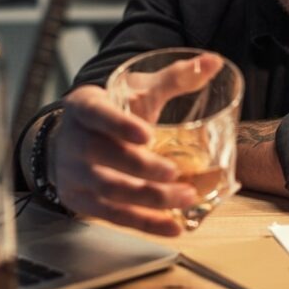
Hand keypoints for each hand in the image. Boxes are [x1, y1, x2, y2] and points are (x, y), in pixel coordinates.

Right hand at [49, 52, 224, 236]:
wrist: (74, 138)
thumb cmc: (114, 111)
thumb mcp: (137, 90)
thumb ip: (175, 77)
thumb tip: (214, 62)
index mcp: (86, 107)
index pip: (98, 114)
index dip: (119, 125)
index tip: (146, 134)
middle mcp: (74, 140)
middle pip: (105, 157)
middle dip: (142, 168)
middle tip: (175, 173)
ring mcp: (74, 174)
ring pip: (110, 191)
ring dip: (149, 198)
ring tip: (185, 197)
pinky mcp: (81, 201)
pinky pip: (113, 216)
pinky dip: (145, 223)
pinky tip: (173, 226)